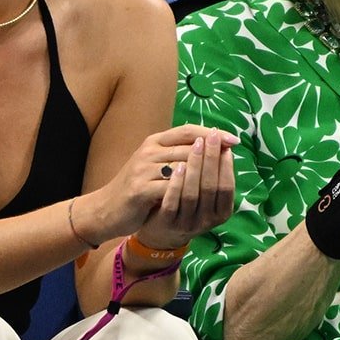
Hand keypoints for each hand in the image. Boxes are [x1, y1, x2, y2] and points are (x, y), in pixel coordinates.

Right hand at [75, 124, 238, 243]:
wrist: (105, 209)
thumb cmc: (136, 188)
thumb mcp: (155, 166)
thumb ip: (177, 155)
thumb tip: (212, 148)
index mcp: (154, 142)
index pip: (187, 130)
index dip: (211, 134)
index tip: (233, 140)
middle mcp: (149, 151)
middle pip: (189, 147)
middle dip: (214, 152)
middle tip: (233, 156)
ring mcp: (143, 169)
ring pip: (182, 166)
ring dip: (205, 171)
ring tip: (224, 176)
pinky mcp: (140, 189)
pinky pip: (170, 188)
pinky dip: (188, 190)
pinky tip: (203, 195)